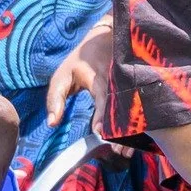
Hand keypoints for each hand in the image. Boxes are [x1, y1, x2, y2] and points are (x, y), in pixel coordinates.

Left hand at [45, 20, 124, 148]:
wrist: (107, 38)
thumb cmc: (80, 61)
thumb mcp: (62, 76)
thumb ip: (55, 99)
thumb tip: (52, 124)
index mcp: (99, 77)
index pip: (102, 98)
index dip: (102, 115)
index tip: (99, 132)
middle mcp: (118, 82)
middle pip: (121, 109)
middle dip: (120, 131)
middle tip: (117, 150)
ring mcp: (130, 85)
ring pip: (133, 111)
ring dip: (130, 133)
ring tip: (126, 152)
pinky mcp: (136, 89)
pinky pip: (137, 109)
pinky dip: (136, 127)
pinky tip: (133, 142)